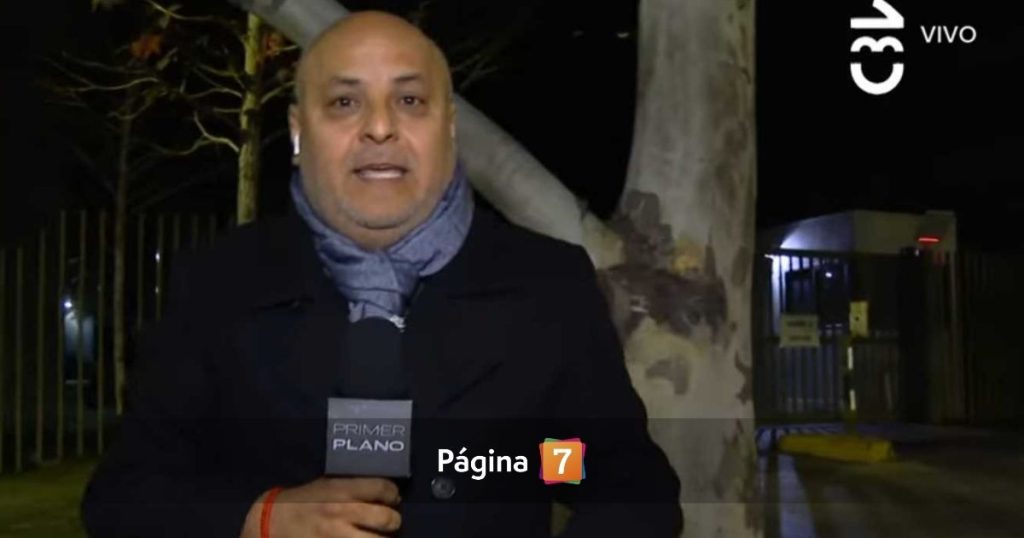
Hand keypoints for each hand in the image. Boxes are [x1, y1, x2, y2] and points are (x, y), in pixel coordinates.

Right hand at [241, 477, 401, 537]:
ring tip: (379, 536)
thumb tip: (383, 490)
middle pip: (388, 519)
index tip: (392, 499)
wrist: (273, 523)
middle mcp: (342, 513)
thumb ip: (353, 486)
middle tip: (389, 521)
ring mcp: (338, 537)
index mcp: (341, 490)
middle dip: (393, 521)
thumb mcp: (327, 484)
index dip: (393, 494)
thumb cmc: (304, 502)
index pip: (383, 488)